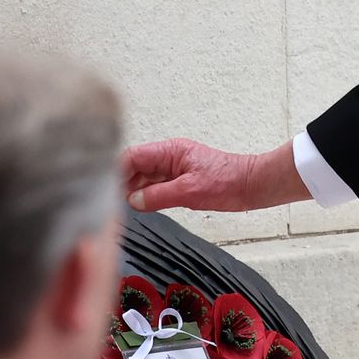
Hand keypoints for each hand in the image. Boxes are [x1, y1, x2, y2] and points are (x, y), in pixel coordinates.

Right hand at [123, 138, 257, 212]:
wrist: (252, 186)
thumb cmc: (228, 182)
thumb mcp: (190, 192)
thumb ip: (158, 196)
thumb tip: (133, 201)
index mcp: (170, 151)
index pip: (132, 156)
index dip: (116, 171)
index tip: (106, 189)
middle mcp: (169, 157)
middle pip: (135, 167)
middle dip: (122, 183)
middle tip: (111, 203)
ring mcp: (174, 169)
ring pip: (144, 178)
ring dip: (133, 191)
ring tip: (122, 208)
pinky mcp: (180, 181)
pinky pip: (156, 187)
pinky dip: (147, 196)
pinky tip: (141, 207)